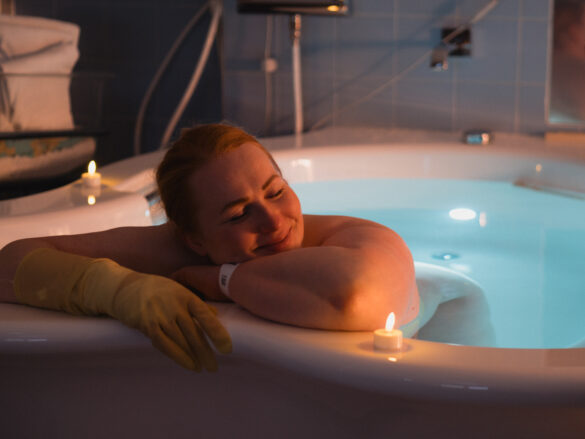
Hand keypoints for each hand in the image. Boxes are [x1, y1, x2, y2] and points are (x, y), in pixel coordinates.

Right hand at [110, 271, 231, 370]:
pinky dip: (177, 356)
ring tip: (203, 368)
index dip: (217, 332)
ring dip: (193, 357)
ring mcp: (160, 315)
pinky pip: (164, 344)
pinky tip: (188, 364)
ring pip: (180, 341)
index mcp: (186, 296)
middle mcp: (174, 305)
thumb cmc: (157, 289)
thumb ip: (196, 304)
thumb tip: (215, 315)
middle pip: (193, 333)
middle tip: (214, 367)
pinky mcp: (147, 325)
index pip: (205, 315)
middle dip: (205, 352)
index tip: (226, 348)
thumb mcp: (179, 290)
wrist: (124, 288)